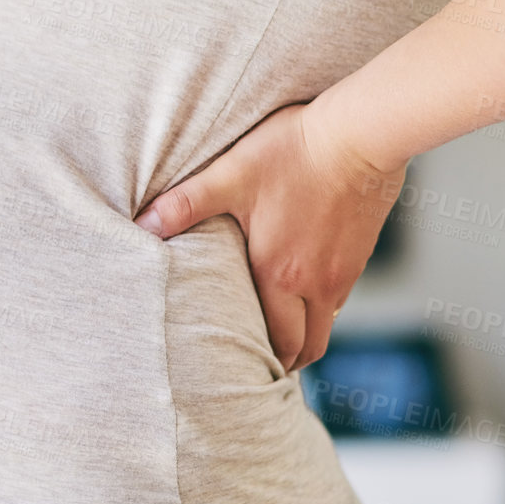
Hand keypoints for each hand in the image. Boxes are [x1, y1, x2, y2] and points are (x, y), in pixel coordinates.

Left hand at [132, 96, 406, 371]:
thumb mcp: (231, 174)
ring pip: (327, 321)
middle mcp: (317, 283)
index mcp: (280, 274)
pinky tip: (305, 282)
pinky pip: (341, 293)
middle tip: (264, 363)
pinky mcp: (361, 251)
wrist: (360, 133)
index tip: (246, 371)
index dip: (264, 363)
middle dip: (287, 359)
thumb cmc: (294, 152)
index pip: (279, 343)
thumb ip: (186, 203)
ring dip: (306, 331)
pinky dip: (323, 302)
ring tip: (281, 328)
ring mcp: (345, 270)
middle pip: (309, 346)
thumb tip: (143, 224)